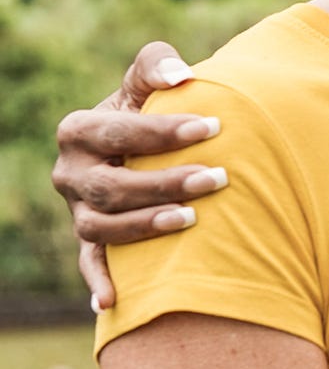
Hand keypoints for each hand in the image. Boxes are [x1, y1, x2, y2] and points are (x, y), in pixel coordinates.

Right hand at [51, 42, 226, 308]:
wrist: (141, 149)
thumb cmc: (150, 110)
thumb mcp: (146, 84)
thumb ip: (157, 66)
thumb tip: (182, 75)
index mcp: (78, 130)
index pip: (117, 131)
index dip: (163, 131)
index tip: (213, 127)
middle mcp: (71, 174)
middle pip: (110, 185)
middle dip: (164, 182)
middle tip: (217, 177)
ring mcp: (78, 211)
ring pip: (101, 228)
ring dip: (144, 226)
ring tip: (191, 219)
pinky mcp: (91, 241)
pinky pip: (90, 265)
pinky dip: (98, 283)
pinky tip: (111, 302)